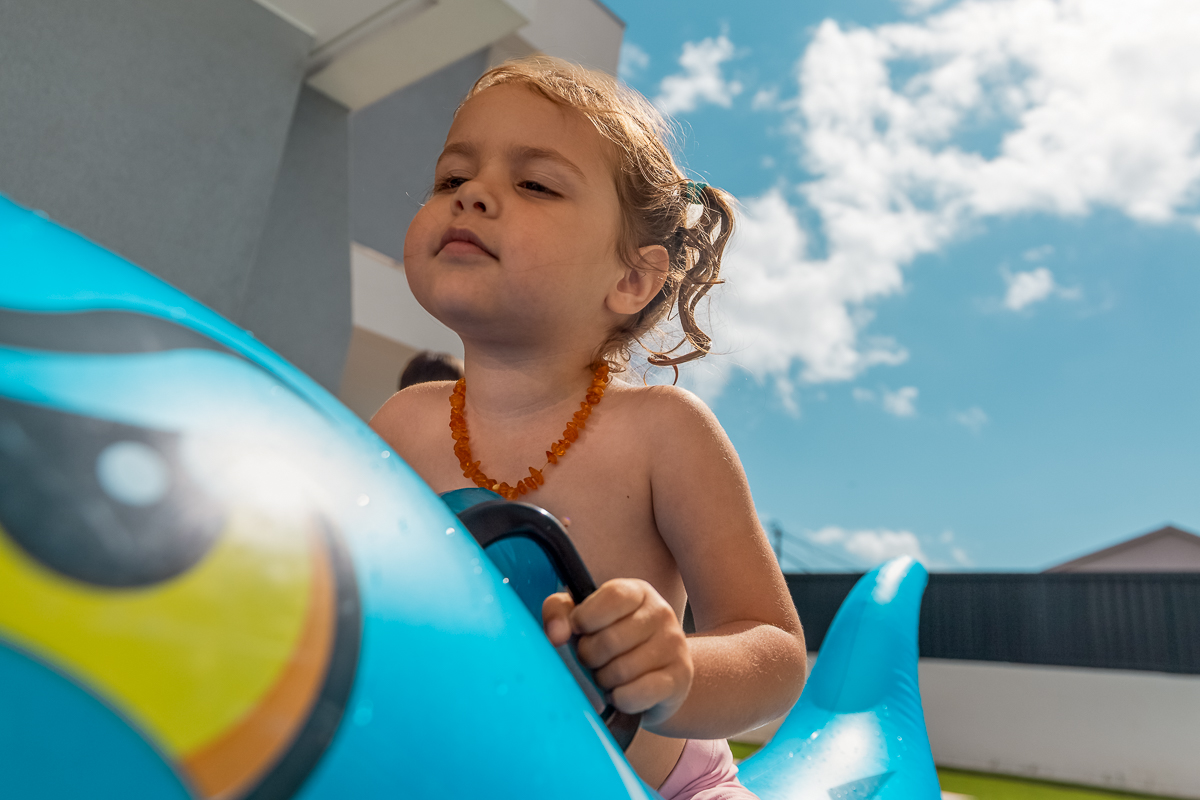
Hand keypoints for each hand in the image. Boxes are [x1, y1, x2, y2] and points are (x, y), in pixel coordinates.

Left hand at [542, 578, 693, 726]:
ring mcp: (674, 645)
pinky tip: (622, 693)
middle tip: (594, 660)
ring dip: (604, 680)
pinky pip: (634, 695)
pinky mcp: (679, 678)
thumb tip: (556, 634)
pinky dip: (619, 699)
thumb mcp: (584, 618)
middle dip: (590, 657)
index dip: (585, 618)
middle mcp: (661, 613)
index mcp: (637, 592)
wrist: (657, 676)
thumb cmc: (612, 642)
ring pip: (620, 671)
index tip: (580, 631)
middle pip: (609, 640)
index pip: (612, 597)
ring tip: (610, 675)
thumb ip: (560, 612)